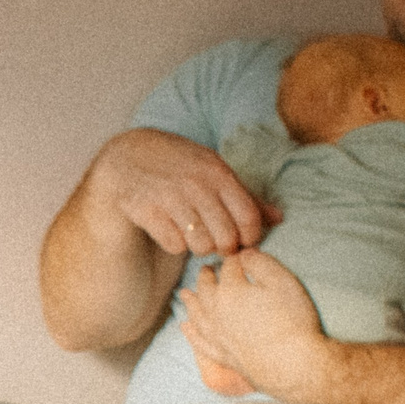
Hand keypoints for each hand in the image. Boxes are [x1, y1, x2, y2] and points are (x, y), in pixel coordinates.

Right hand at [90, 128, 280, 257]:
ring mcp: (170, 198)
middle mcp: (196, 184)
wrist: (125, 157)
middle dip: (223, 247)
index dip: (249, 238)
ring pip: (200, 245)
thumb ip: (245, 196)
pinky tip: (170, 229)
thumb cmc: (177, 165)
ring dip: (198, 246)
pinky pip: (174, 245)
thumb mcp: (212, 171)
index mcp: (217, 172)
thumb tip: (279, 218)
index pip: (249, 218)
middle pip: (226, 238)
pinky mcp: (146, 211)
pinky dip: (174, 243)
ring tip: (192, 233)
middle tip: (214, 241)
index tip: (242, 241)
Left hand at [179, 249, 327, 399]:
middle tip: (207, 269)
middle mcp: (216, 311)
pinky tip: (186, 327)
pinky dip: (190, 332)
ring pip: (196, 313)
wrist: (291, 365)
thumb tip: (244, 254)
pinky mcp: (221, 355)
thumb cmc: (292, 321)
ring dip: (191, 301)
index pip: (229, 267)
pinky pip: (198, 340)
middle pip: (206, 288)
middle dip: (207, 276)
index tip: (239, 256)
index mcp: (230, 290)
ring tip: (185, 293)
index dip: (235, 259)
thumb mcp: (283, 282)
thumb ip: (261, 263)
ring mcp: (215, 335)